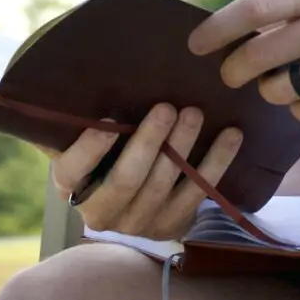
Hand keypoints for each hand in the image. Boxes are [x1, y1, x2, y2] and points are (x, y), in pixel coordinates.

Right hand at [46, 103, 243, 239]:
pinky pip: (197, 193)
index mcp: (73, 185)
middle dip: (148, 143)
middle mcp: (102, 212)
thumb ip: (78, 116)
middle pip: (125, 179)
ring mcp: (140, 223)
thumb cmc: (105, 150)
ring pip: (163, 186)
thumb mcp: (83, 136)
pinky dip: (216, 162)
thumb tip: (68, 75)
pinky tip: (231, 135)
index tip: (107, 121)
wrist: (133, 196)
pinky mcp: (173, 224)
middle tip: (166, 108)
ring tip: (195, 113)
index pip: (72, 171)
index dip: (89, 149)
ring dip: (182, 148)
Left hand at [186, 0, 299, 124]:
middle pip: (257, 57)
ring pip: (281, 90)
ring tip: (285, 80)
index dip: (216, 31)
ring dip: (273, 90)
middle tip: (234, 73)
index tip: (195, 45)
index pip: (251, 10)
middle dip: (236, 70)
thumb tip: (242, 33)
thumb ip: (293, 5)